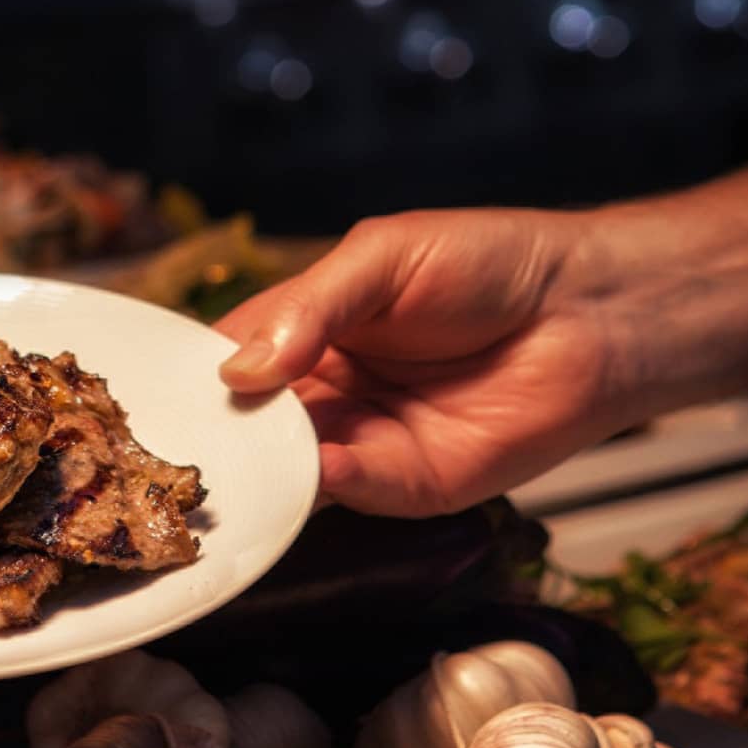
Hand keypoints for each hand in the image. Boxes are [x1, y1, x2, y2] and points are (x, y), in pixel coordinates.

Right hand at [215, 208, 619, 516]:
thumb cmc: (491, 263)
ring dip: (263, 469)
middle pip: (251, 424)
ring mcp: (367, 441)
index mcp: (308, 331)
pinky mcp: (412, 483)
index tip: (156, 394)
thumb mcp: (382, 257)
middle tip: (178, 445)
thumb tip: (240, 369)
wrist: (591, 309)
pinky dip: (325, 485)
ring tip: (235, 462)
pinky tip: (312, 466)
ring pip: (292, 467)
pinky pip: (353, 489)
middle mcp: (328, 393)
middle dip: (220, 436)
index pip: (230, 359)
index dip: (195, 377)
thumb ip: (309, 309)